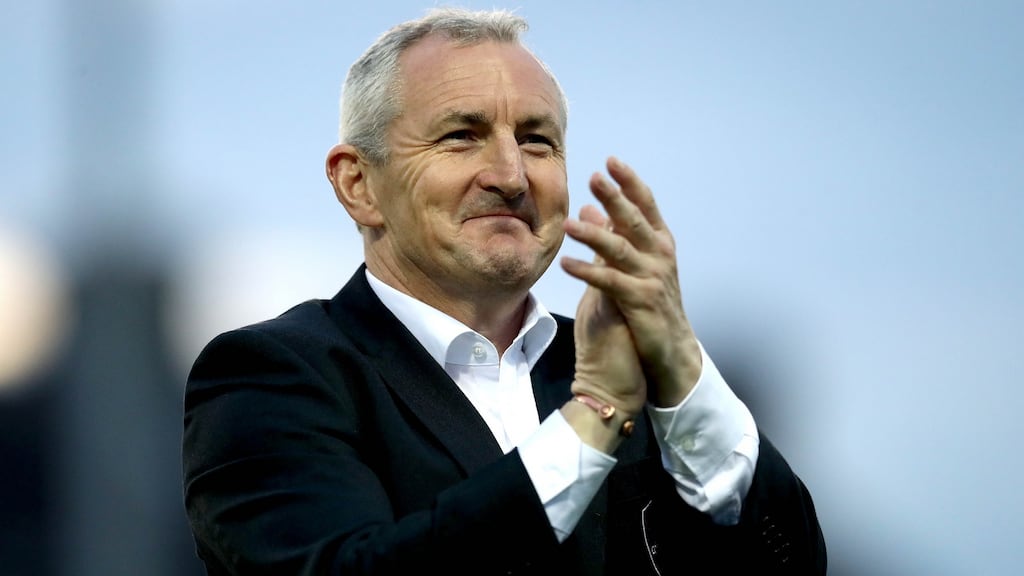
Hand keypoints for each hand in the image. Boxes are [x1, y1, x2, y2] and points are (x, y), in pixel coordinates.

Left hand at [561, 157, 700, 406]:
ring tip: (568, 224)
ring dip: (593, 235)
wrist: (670, 349)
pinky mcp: (640, 301)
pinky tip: (566, 263)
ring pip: (619, 250)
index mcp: (660, 243)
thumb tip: (590, 207)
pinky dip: (587, 271)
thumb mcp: (634, 264)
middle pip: (634, 220)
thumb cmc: (649, 303)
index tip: (612, 161)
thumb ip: (615, 235)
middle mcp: (660, 256)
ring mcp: (652, 278)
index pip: (646, 205)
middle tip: (594, 177)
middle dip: (614, 197)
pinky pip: (609, 282)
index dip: (629, 183)